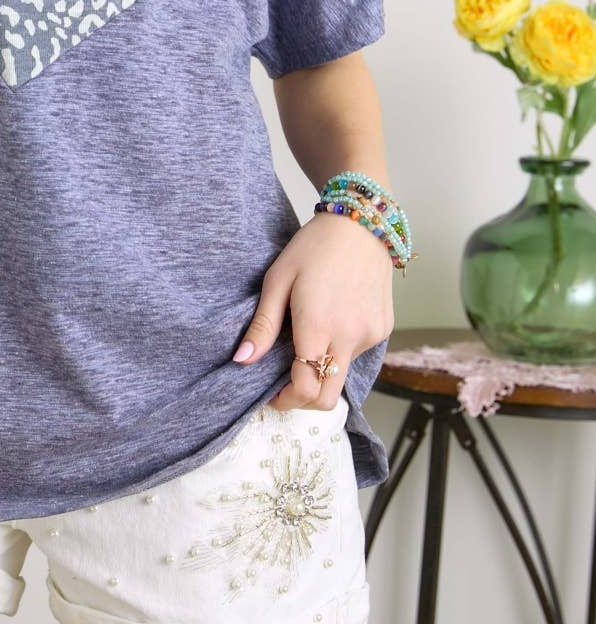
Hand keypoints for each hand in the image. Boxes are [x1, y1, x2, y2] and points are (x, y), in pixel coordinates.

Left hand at [233, 212, 394, 410]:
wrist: (360, 224)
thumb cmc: (313, 247)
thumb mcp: (278, 280)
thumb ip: (263, 325)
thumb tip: (242, 361)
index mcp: (318, 325)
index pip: (305, 388)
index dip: (285, 400)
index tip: (270, 394)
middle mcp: (349, 336)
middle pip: (328, 398)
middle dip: (304, 400)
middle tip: (286, 383)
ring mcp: (370, 335)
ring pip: (343, 375)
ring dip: (322, 370)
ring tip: (308, 338)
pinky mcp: (383, 328)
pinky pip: (357, 354)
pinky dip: (340, 349)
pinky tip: (332, 320)